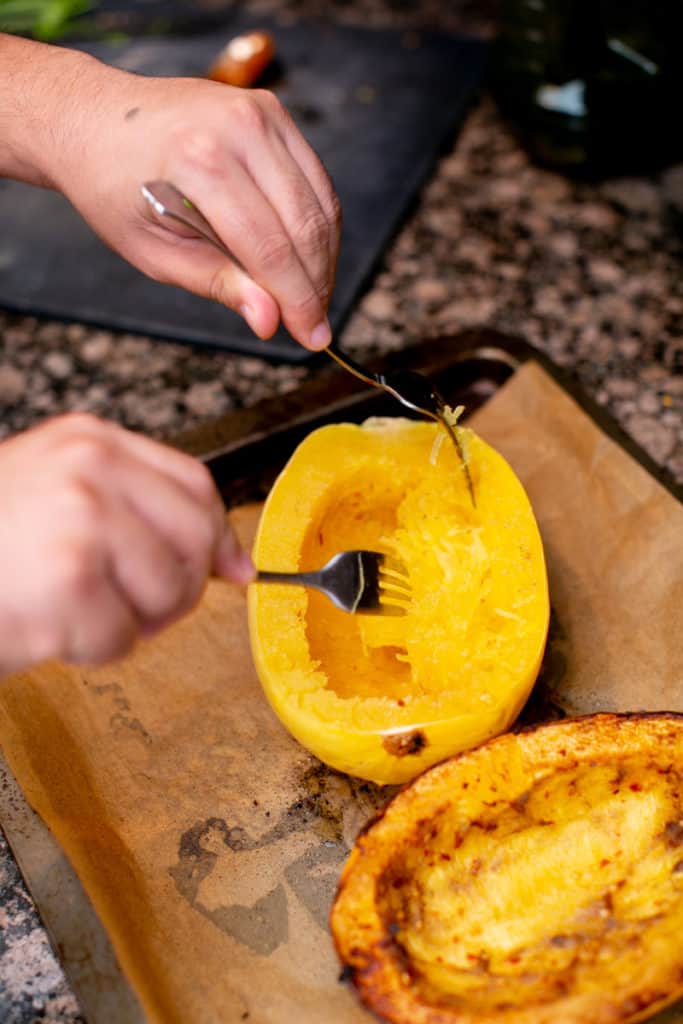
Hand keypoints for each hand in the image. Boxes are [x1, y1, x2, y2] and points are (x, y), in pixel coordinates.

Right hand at [0, 414, 252, 675]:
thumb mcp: (59, 500)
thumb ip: (142, 517)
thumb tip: (235, 564)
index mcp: (89, 442)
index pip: (195, 485)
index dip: (215, 536)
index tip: (224, 568)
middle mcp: (90, 470)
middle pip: (194, 538)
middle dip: (177, 587)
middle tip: (133, 603)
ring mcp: (80, 520)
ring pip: (168, 592)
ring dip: (129, 621)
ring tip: (73, 607)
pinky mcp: (69, 580)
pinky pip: (122, 637)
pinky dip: (90, 648)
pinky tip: (49, 626)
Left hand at [5, 37, 340, 350]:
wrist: (93, 118)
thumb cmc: (113, 187)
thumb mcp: (152, 250)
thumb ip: (215, 283)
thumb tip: (268, 321)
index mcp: (199, 162)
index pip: (270, 248)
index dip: (297, 301)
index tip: (312, 338)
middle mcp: (237, 128)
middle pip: (304, 226)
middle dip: (316, 285)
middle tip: (315, 326)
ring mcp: (260, 113)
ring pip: (320, 204)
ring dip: (324, 258)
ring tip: (312, 297)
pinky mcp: (272, 111)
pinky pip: (315, 180)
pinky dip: (319, 224)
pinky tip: (308, 258)